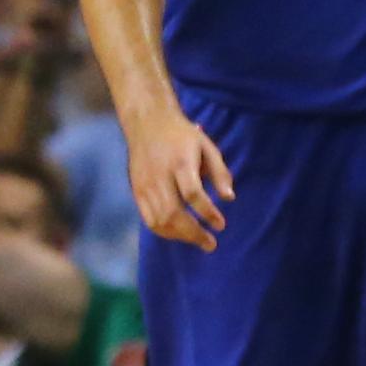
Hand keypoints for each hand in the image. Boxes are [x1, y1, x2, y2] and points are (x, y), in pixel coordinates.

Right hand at [128, 109, 232, 251]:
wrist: (146, 122)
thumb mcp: (206, 146)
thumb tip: (229, 199)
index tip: (221, 225)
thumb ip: (219, 172)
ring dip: (180, 235)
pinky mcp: (137, 190)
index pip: (192, 194)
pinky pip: (149, 219)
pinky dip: (165, 231)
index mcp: (179, 162)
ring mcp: (145, 184)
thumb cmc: (181, 135)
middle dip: (193, 233)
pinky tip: (179, 233)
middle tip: (211, 243)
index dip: (207, 213)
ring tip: (197, 239)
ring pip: (159, 220)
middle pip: (173, 213)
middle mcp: (159, 175)